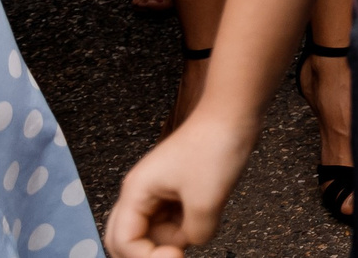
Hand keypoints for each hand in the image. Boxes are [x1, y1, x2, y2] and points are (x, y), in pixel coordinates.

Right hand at [104, 110, 255, 257]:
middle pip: (130, 238)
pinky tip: (206, 213)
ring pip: (156, 231)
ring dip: (176, 236)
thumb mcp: (207, 200)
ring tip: (203, 219)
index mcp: (136, 192)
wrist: (234, 113)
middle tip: (178, 254)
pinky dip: (187, 224)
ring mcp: (159, 190)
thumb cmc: (215, 145)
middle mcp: (141, 192)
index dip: (146, 257)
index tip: (177, 256)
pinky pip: (174, 219)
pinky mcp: (178, 189)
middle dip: (150, 252)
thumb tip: (192, 242)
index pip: (123, 241)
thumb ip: (195, 233)